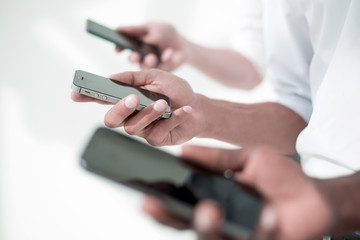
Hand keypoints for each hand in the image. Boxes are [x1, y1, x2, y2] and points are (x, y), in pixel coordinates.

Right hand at [71, 69, 206, 144]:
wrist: (199, 108)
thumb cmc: (177, 91)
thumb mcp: (158, 77)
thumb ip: (135, 77)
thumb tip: (112, 78)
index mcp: (128, 98)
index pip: (103, 98)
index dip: (87, 97)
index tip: (75, 93)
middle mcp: (131, 115)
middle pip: (112, 120)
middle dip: (120, 109)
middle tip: (132, 98)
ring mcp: (143, 129)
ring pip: (134, 127)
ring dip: (149, 113)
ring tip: (164, 102)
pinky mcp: (157, 139)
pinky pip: (158, 132)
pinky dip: (172, 118)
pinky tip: (183, 110)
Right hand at [115, 22, 188, 70]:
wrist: (182, 46)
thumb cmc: (166, 34)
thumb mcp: (151, 27)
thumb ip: (136, 29)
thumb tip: (118, 29)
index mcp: (135, 43)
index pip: (123, 46)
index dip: (119, 48)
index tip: (118, 49)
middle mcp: (140, 56)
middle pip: (132, 59)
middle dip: (133, 57)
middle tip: (135, 56)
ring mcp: (149, 64)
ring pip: (145, 65)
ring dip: (149, 60)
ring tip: (153, 57)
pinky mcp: (160, 71)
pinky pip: (161, 66)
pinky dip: (166, 58)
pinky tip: (169, 52)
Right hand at [142, 146, 334, 239]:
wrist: (313, 194)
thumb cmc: (279, 178)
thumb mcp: (248, 159)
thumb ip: (217, 158)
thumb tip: (184, 151)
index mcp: (214, 204)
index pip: (181, 211)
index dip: (163, 208)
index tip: (147, 198)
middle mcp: (223, 225)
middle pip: (193, 229)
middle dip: (182, 221)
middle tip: (189, 205)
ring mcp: (242, 237)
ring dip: (211, 228)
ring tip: (211, 209)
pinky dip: (263, 229)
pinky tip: (271, 216)